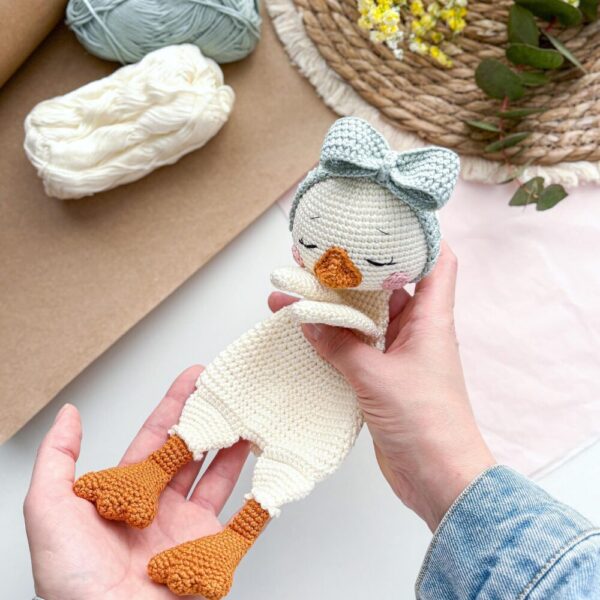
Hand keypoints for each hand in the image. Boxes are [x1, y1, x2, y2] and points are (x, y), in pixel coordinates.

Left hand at [24, 366, 249, 599]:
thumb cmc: (72, 580)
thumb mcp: (50, 511)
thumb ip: (58, 460)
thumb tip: (70, 415)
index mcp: (127, 493)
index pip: (158, 437)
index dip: (177, 405)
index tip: (196, 377)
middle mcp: (160, 507)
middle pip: (193, 452)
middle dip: (212, 420)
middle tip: (232, 393)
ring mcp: (187, 530)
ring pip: (219, 479)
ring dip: (237, 449)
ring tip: (253, 420)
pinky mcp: (211, 556)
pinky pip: (242, 524)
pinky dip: (259, 501)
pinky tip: (269, 475)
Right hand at [269, 243, 494, 530]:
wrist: (438, 478)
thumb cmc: (425, 424)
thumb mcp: (376, 378)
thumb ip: (339, 347)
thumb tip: (306, 319)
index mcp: (430, 319)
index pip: (438, 261)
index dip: (419, 236)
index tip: (385, 220)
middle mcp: (416, 330)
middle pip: (386, 285)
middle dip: (352, 270)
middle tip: (314, 258)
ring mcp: (398, 353)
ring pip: (365, 317)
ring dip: (334, 307)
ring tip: (294, 293)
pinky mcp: (382, 376)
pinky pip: (355, 346)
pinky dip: (332, 337)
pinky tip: (304, 331)